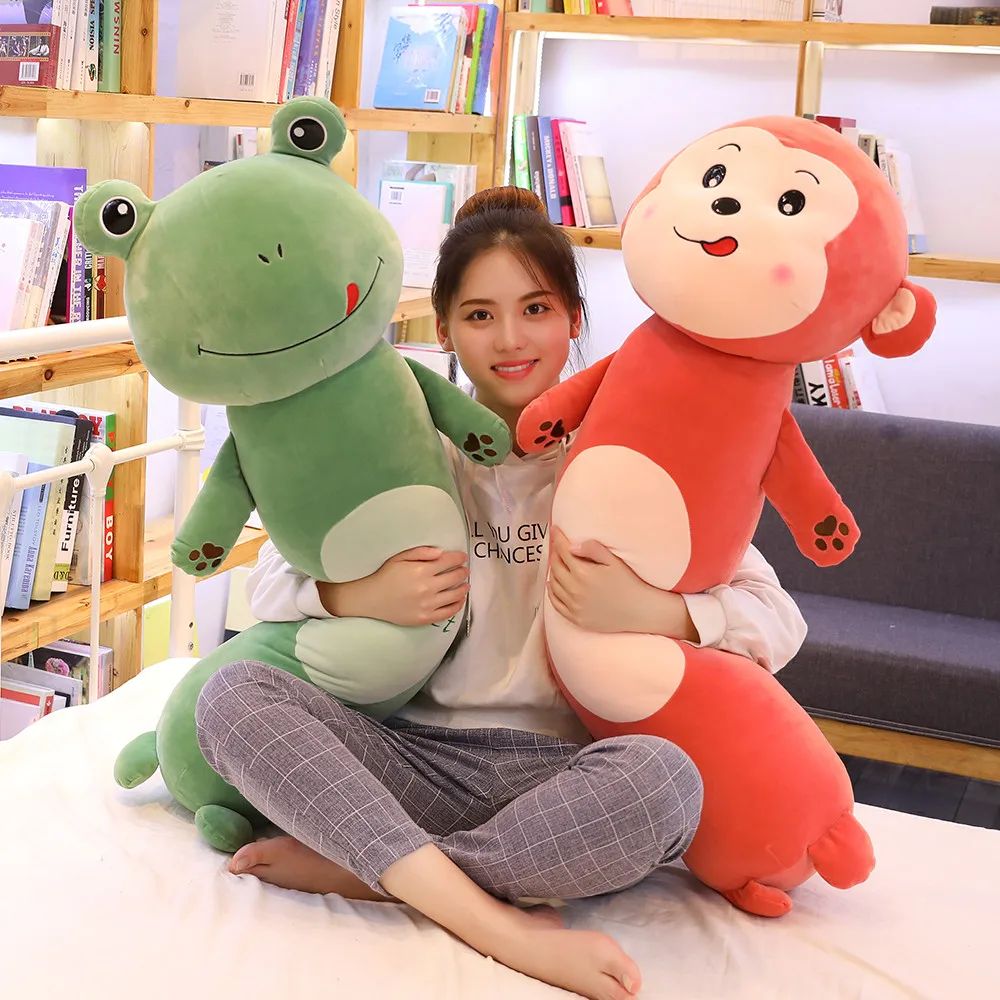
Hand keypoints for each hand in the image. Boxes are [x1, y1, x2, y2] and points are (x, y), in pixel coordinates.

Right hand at [317, 547, 468, 626]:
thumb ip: (421, 552)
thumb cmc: (385, 576)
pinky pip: (448, 612)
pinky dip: (458, 605)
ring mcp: (428, 604)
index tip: (463, 557)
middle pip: (455, 577)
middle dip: (463, 571)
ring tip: (466, 584)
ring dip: (463, 588)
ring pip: (455, 595)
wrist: (372, 599)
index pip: (448, 561)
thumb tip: (441, 552)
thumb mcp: (400, 557)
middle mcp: (427, 587)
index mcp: (421, 570)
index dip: (458, 558)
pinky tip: (460, 600)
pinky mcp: (426, 618)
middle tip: (465, 570)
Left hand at [547, 528, 697, 640]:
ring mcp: (574, 606)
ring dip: (553, 571)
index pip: (563, 551)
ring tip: (557, 563)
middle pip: (556, 567)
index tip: (555, 530)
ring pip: (553, 585)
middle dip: (555, 554)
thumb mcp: (613, 561)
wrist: (639, 611)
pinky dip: (551, 592)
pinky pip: (556, 604)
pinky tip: (551, 585)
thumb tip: (572, 546)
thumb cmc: (629, 583)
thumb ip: (592, 549)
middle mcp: (575, 590)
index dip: (557, 538)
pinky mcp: (576, 618)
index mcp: (584, 573)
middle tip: (557, 546)